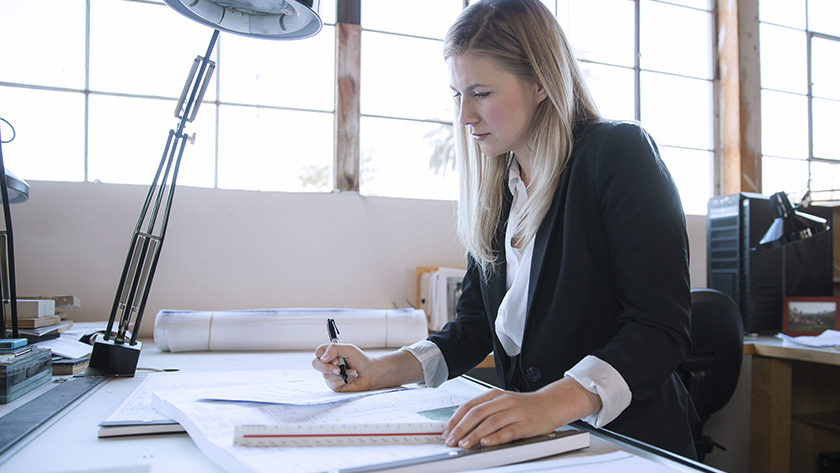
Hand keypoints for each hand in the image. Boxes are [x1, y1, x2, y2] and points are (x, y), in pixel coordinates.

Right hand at [312, 343, 373, 391]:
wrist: (370, 373)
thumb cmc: (360, 360)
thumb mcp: (349, 349)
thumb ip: (334, 349)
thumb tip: (322, 358)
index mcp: (330, 353)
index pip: (318, 352)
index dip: (323, 355)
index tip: (335, 358)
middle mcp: (328, 363)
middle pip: (316, 364)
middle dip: (327, 367)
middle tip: (338, 369)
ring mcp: (330, 374)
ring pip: (326, 375)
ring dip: (341, 373)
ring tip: (352, 371)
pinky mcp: (333, 385)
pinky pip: (332, 383)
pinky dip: (344, 380)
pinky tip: (352, 377)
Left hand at [443, 377, 600, 447]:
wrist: (552, 404)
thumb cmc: (526, 406)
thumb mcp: (503, 402)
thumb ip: (485, 411)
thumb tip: (463, 426)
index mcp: (495, 395)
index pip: (470, 405)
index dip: (456, 419)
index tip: (447, 431)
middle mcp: (504, 401)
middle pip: (477, 413)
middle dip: (461, 428)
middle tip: (451, 440)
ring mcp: (515, 412)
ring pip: (490, 423)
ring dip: (474, 435)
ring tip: (464, 444)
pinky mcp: (525, 425)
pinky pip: (508, 431)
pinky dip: (495, 438)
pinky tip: (485, 443)